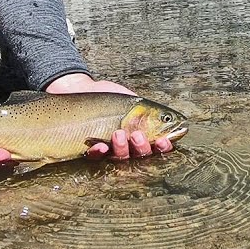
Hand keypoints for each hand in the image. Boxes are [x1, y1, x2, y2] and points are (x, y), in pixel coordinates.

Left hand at [44, 73, 175, 159]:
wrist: (82, 89)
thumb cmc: (110, 96)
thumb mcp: (132, 101)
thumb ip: (148, 112)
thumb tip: (167, 118)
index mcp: (143, 134)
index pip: (158, 146)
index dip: (164, 147)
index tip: (164, 140)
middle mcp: (129, 146)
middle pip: (141, 156)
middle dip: (142, 148)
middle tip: (137, 135)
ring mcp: (110, 149)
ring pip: (121, 158)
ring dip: (122, 149)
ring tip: (118, 134)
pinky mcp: (90, 149)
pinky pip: (96, 157)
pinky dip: (99, 152)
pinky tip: (100, 146)